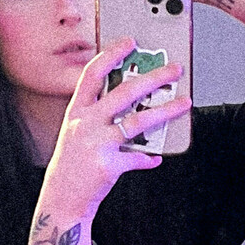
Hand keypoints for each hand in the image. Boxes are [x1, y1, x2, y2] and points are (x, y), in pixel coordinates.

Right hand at [42, 38, 191, 214]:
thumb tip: (134, 105)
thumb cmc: (72, 167)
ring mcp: (97, 144)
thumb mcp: (77, 135)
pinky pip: (138, 157)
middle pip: (124, 92)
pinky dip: (149, 158)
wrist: (61, 201)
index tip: (131, 42)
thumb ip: (99, 118)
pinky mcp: (108, 165)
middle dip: (153, 77)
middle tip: (173, 69)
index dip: (112, 54)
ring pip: (139, 121)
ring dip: (165, 111)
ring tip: (184, 103)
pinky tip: (156, 157)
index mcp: (76, 112)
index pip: (93, 74)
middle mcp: (85, 124)